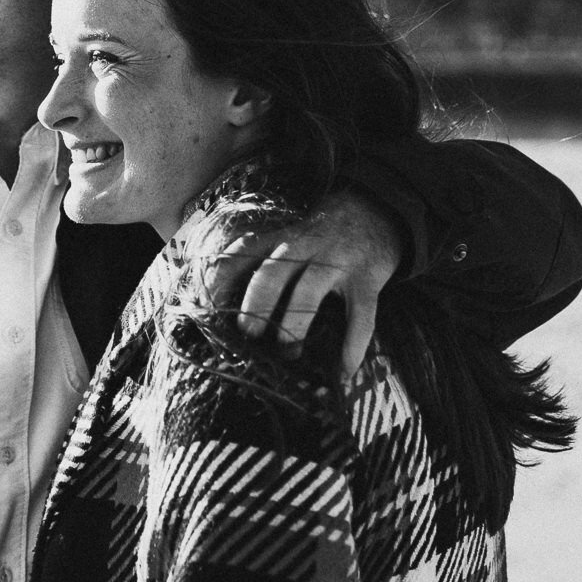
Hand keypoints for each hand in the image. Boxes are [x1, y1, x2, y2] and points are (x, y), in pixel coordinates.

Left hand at [200, 188, 401, 378]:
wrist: (376, 210)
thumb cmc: (323, 235)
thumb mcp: (290, 237)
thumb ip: (265, 260)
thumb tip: (229, 305)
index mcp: (280, 239)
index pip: (241, 253)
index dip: (220, 280)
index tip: (206, 308)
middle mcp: (304, 247)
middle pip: (271, 272)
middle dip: (255, 304)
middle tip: (247, 334)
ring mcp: (336, 262)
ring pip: (309, 291)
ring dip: (294, 324)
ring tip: (288, 352)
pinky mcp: (367, 279)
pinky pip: (360, 315)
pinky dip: (353, 345)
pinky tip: (344, 371)